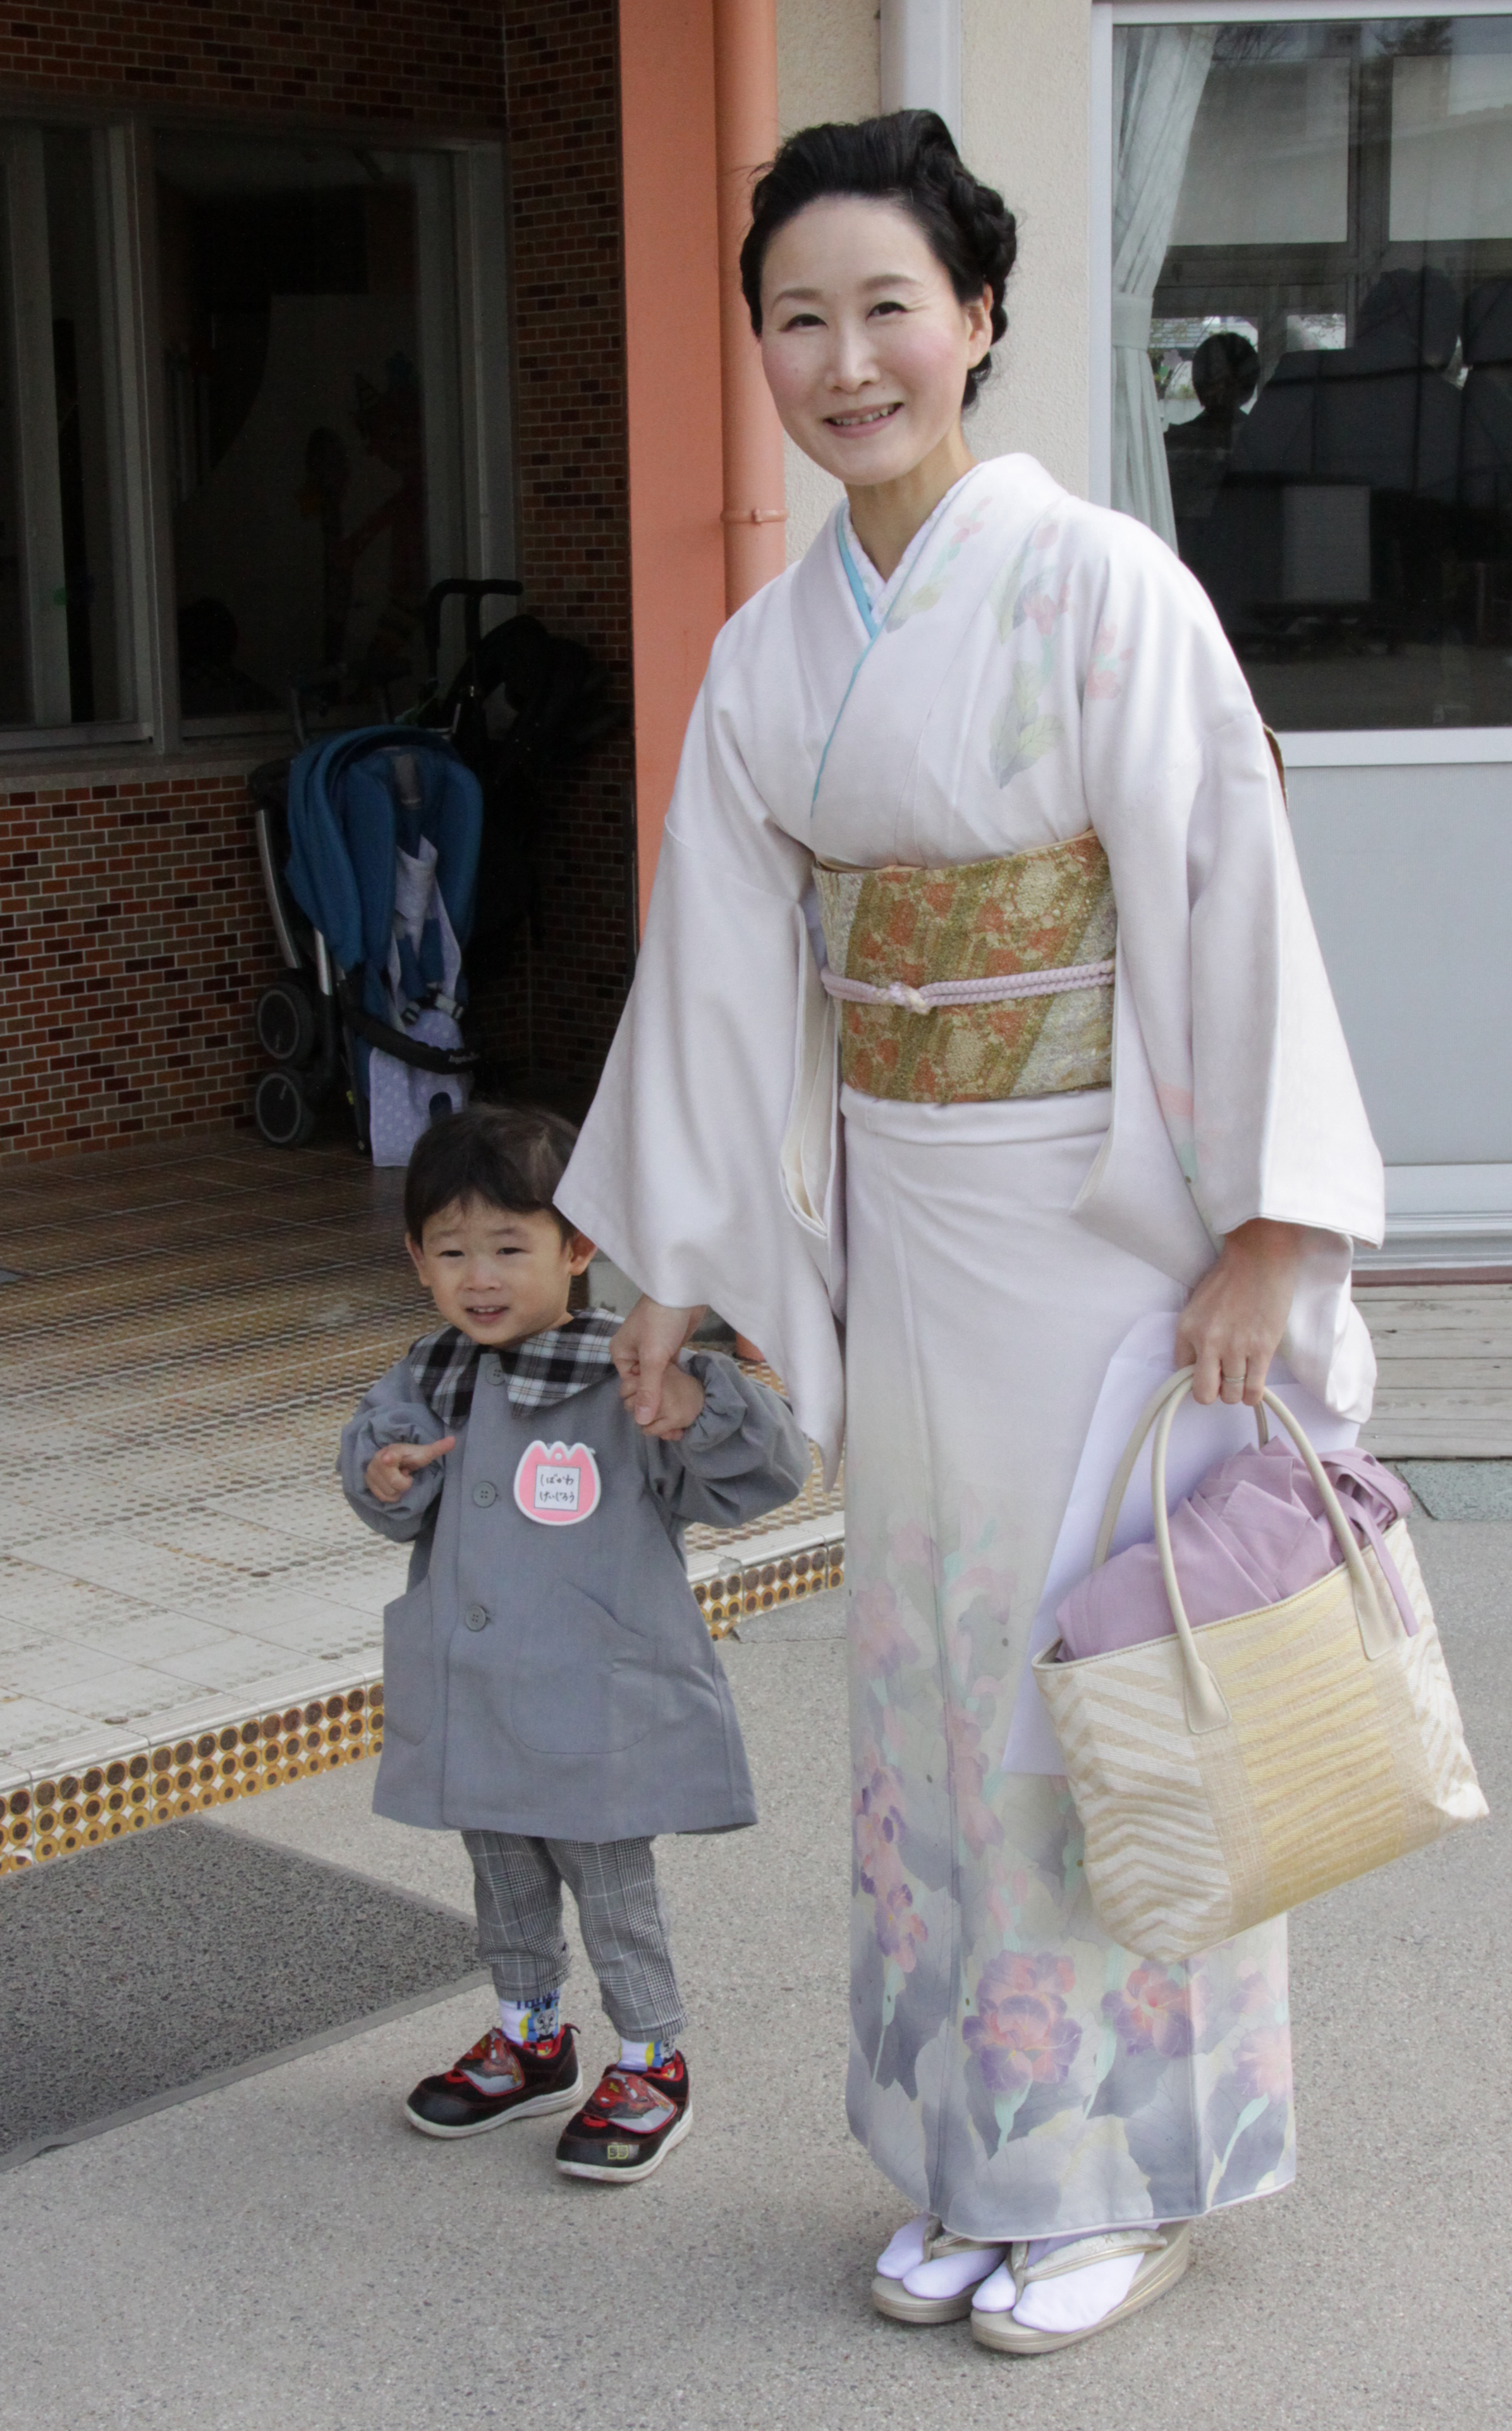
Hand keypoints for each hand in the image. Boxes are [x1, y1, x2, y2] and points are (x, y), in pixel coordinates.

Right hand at [364, 1435, 454, 1503]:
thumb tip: (454, 1440)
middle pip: (396, 1484)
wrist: (389, 1460)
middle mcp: (377, 1462)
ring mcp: (370, 1474)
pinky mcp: (368, 1485)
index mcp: (391, 1452)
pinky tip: (392, 1485)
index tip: (389, 1458)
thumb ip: (437, 1448)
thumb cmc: (408, 1457)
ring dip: (398, 1489)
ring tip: (398, 1477)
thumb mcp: (422, 1453)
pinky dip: (392, 1495)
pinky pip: (385, 1498)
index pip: (389, 1457)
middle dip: (404, 1482)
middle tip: (404, 1473)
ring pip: (391, 1493)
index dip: (389, 1458)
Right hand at [612, 1295, 705, 1427]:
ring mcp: (652, 1349)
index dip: (642, 1400)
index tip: (658, 1417)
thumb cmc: (660, 1322)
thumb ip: (648, 1390)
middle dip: (655, 1397)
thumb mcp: (652, 1358)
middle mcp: (633, 1352)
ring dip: (666, 1389)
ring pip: (657, 1376)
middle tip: (671, 1417)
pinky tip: (683, 1392)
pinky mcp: (669, 1346)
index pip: (629, 1385)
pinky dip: (674, 1378)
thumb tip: (641, 1421)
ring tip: (678, 1409)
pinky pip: (668, 1368)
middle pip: (643, 1382)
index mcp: (621, 1353)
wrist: (683, 1291)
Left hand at [1175, 1219, 1304, 1407]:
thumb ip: (1194, 1336)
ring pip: (1231, 1395)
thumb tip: (1198, 1365)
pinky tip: (1254, 1383)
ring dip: (1236, 1392)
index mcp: (1187, 1329)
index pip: (1181, 1374)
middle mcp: (1208, 1342)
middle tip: (1224, 1381)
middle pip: (1204, 1394)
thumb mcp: (1197, 1306)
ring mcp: (1235, 1347)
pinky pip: (1253, 1391)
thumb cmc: (1230, 1278)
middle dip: (1214, 1393)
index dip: (1195, 1377)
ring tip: (1242, 1377)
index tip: (1207, 1373)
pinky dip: (1253, 1394)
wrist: (1260, 1258)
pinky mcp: (1262, 1349)